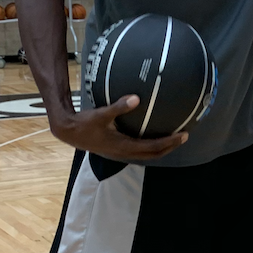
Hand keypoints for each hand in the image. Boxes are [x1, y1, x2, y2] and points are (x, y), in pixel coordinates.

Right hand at [50, 95, 188, 161]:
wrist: (68, 132)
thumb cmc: (84, 123)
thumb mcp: (101, 114)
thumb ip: (119, 107)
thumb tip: (136, 98)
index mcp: (123, 146)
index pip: (153, 147)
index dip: (170, 143)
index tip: (183, 135)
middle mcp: (124, 153)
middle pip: (153, 154)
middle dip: (170, 147)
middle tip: (184, 137)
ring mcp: (120, 153)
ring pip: (146, 155)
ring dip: (161, 148)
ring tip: (173, 138)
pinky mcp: (116, 150)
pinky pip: (139, 151)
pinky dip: (150, 146)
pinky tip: (152, 135)